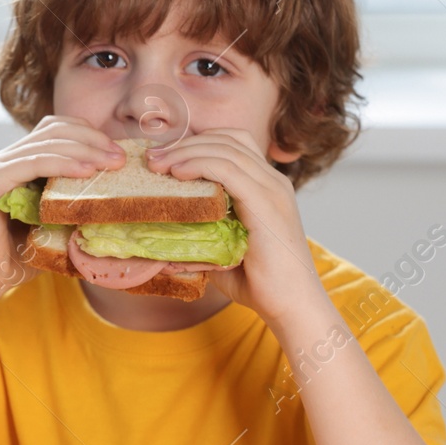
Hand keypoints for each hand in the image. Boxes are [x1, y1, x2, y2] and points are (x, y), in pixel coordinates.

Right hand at [0, 116, 124, 297]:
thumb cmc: (12, 262)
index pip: (57, 131)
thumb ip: (73, 212)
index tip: (118, 155)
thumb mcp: (53, 230)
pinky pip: (33, 162)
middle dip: (93, 138)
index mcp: (19, 165)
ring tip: (112, 162)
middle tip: (121, 157)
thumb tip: (115, 205)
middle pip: (56, 129)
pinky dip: (62, 163)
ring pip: (47, 142)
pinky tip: (86, 170)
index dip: (90, 135)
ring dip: (85, 148)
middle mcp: (6, 159)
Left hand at [145, 129, 328, 327]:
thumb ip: (201, 240)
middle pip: (227, 139)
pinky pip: (227, 168)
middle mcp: (272, 181)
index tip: (164, 159)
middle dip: (185, 143)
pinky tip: (177, 173)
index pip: (233, 143)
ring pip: (224, 149)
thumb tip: (164, 245)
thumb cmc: (259, 285)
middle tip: (152, 158)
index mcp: (266, 186)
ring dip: (185, 151)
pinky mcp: (265, 201)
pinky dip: (198, 164)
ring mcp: (272, 188)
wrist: (292, 305)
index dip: (197, 143)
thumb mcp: (223, 253)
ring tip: (156, 165)